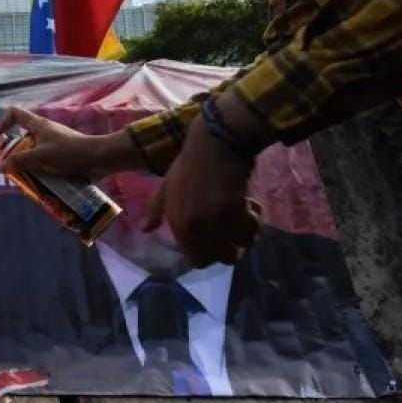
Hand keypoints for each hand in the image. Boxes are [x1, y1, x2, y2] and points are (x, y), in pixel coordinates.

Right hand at [0, 108, 141, 179]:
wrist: (99, 158)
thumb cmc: (70, 152)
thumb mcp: (41, 156)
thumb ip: (19, 161)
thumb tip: (0, 167)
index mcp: (38, 125)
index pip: (14, 114)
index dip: (1, 123)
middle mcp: (44, 132)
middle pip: (20, 138)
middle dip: (12, 154)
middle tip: (9, 169)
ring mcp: (53, 144)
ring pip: (32, 152)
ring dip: (26, 165)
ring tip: (24, 180)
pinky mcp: (62, 155)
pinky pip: (43, 162)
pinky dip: (38, 171)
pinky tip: (39, 184)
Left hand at [142, 115, 259, 267]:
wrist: (214, 142)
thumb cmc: (191, 162)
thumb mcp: (167, 186)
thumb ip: (158, 210)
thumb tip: (144, 230)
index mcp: (176, 223)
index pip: (198, 260)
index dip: (215, 251)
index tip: (223, 236)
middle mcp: (192, 226)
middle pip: (223, 257)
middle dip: (235, 244)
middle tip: (237, 222)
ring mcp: (211, 220)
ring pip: (242, 245)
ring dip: (248, 229)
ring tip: (244, 207)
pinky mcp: (233, 210)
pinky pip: (252, 230)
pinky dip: (257, 218)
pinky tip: (251, 201)